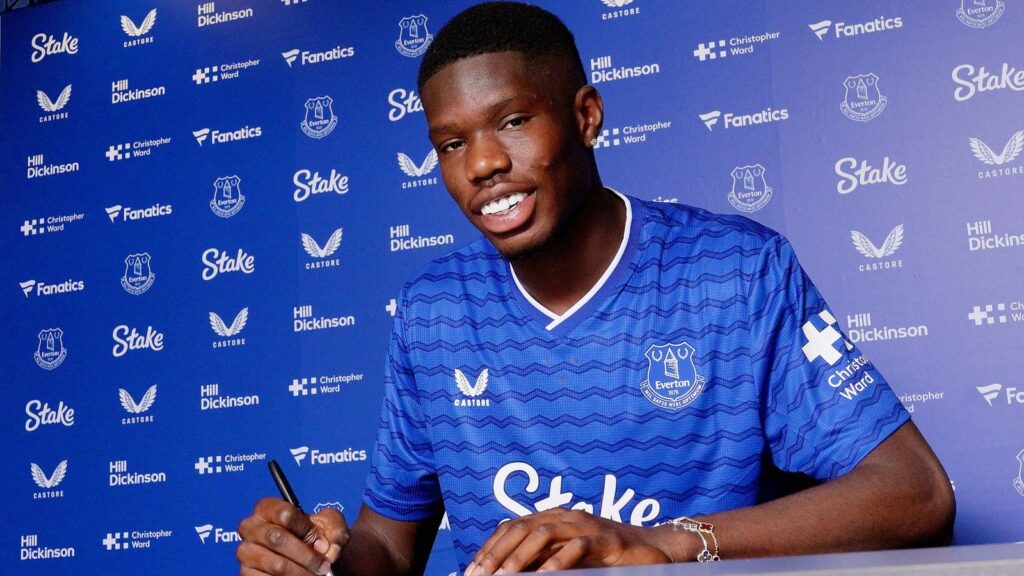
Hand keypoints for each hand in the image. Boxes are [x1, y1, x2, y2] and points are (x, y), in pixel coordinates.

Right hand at [237, 497, 349, 574]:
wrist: (312, 558)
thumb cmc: (318, 537)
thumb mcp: (331, 525)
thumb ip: (335, 529)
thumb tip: (329, 548)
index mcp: (268, 508)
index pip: (285, 514)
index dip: (307, 530)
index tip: (323, 544)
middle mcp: (250, 527)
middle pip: (277, 538)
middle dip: (306, 556)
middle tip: (324, 566)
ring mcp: (246, 551)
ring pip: (276, 564)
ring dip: (302, 573)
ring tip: (316, 574)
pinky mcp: (246, 573)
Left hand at [466, 508, 690, 573]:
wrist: (653, 549)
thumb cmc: (607, 556)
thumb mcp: (568, 557)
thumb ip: (541, 560)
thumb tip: (509, 573)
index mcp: (553, 517)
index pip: (511, 526)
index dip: (489, 547)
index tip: (472, 570)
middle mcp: (566, 515)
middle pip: (521, 527)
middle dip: (496, 553)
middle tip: (480, 575)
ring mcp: (586, 525)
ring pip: (543, 533)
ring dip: (520, 557)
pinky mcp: (606, 539)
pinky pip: (577, 547)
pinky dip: (557, 562)